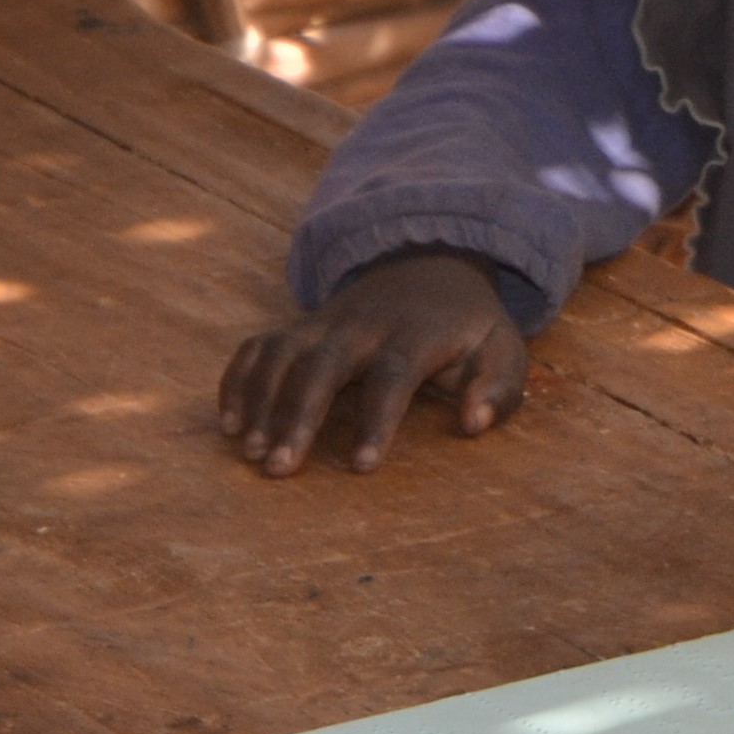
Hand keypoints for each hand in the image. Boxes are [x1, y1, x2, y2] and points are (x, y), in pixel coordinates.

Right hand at [217, 250, 527, 476]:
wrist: (431, 265)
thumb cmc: (467, 327)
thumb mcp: (504, 349)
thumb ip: (499, 387)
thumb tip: (473, 423)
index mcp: (419, 333)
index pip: (395, 374)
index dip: (378, 419)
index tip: (363, 465)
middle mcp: (365, 324)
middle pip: (323, 364)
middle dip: (298, 415)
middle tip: (279, 468)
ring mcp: (326, 322)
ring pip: (284, 355)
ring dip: (261, 401)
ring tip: (251, 452)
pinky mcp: (299, 326)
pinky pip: (259, 347)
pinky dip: (238, 379)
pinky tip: (230, 424)